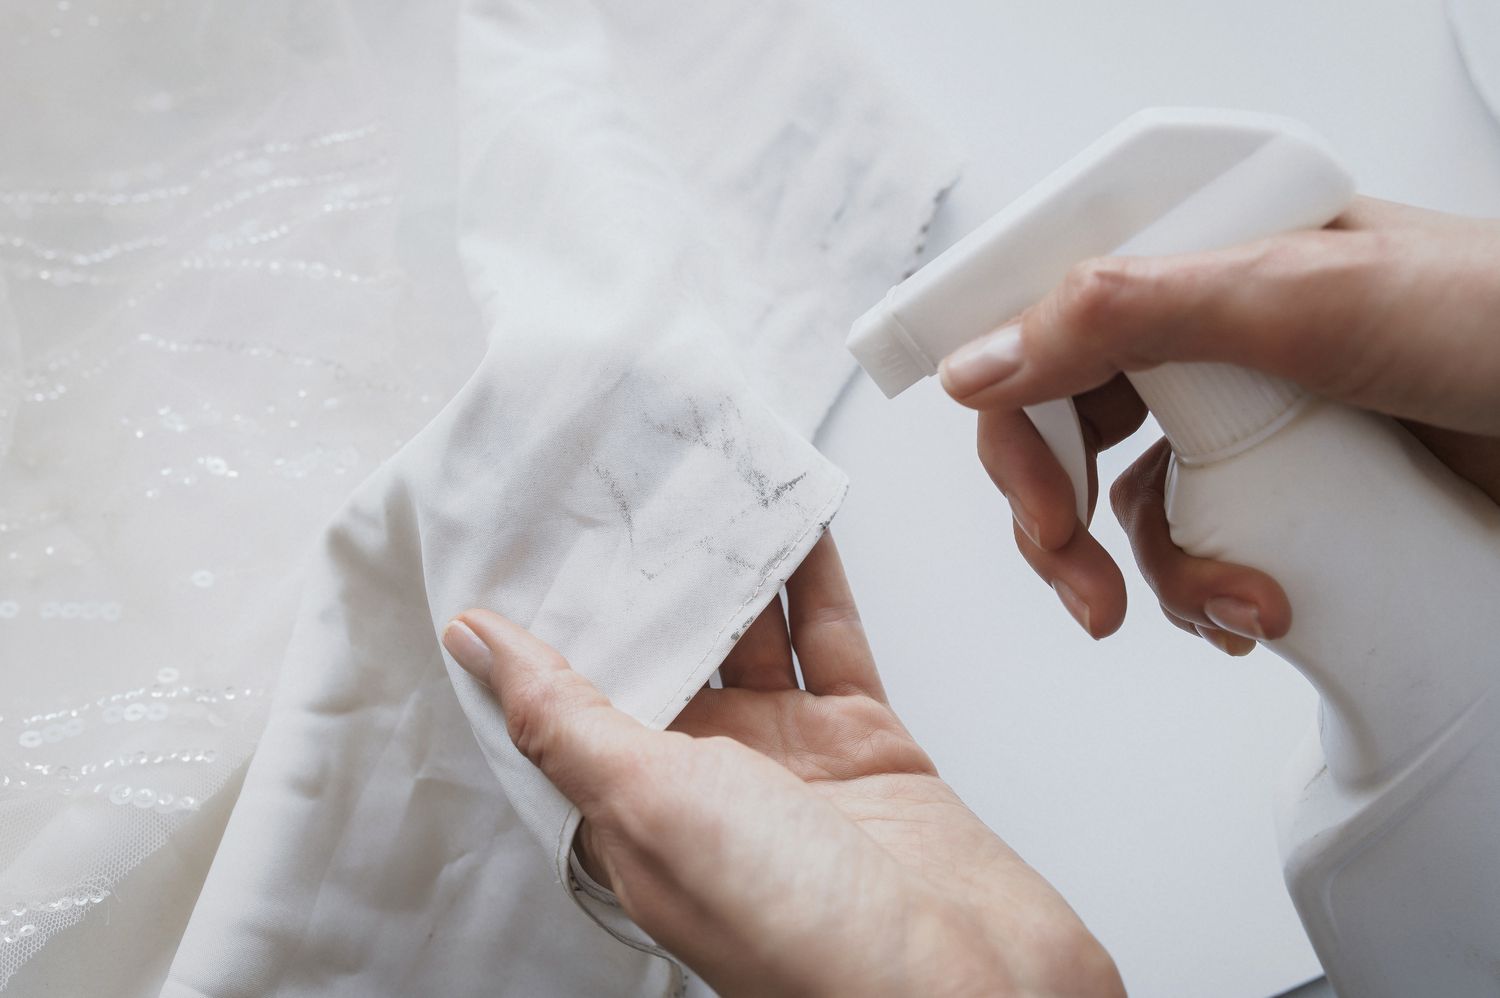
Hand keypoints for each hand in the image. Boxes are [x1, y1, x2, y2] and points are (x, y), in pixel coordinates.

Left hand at [443, 533, 1122, 997]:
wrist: (968, 989)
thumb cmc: (803, 936)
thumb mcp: (653, 809)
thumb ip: (566, 719)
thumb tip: (479, 646)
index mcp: (638, 812)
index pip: (576, 697)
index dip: (553, 620)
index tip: (533, 537)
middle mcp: (711, 784)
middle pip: (669, 653)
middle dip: (648, 575)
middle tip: (624, 483)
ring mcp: (793, 762)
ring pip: (753, 635)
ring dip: (733, 562)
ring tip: (706, 478)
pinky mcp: (868, 743)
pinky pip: (833, 640)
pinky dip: (817, 578)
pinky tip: (798, 522)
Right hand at [939, 198, 1499, 652]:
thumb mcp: (1299, 302)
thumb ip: (1126, 317)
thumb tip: (979, 364)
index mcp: (1200, 263)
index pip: (1053, 331)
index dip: (1017, 416)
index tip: (1035, 498)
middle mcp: (1214, 341)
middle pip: (1072, 430)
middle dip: (1063, 519)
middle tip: (1082, 583)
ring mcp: (1253, 423)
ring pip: (1135, 507)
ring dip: (1160, 576)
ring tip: (1233, 609)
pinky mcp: (1294, 496)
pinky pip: (1204, 551)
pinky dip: (1213, 596)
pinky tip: (1264, 613)